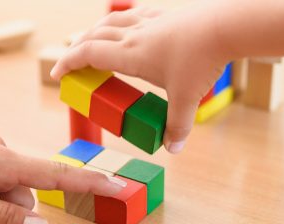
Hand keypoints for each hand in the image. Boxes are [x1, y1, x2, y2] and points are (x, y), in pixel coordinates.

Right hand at [51, 4, 228, 152]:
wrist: (226, 26)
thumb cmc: (202, 61)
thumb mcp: (186, 99)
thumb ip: (177, 126)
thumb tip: (173, 149)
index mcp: (130, 55)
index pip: (88, 55)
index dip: (68, 63)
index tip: (57, 74)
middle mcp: (134, 34)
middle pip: (93, 36)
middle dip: (76, 50)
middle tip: (71, 64)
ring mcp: (148, 21)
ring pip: (110, 22)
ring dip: (94, 32)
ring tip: (91, 43)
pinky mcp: (164, 13)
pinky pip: (133, 15)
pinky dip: (120, 22)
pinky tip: (127, 28)